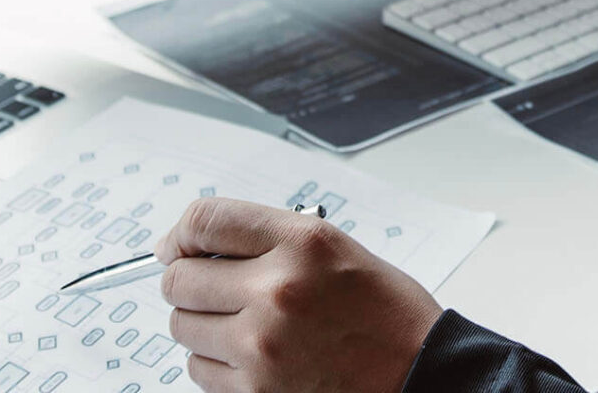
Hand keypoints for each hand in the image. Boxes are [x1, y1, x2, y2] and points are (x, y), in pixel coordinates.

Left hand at [153, 198, 442, 392]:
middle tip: (211, 289)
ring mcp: (263, 345)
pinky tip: (251, 355)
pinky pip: (199, 370)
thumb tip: (192, 244)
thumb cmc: (383, 312)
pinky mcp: (257, 390)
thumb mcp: (334, 247)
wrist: (419, 372)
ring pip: (182, 327)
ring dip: (201, 324)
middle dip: (188, 282)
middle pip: (178, 278)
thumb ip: (267, 237)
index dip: (181, 233)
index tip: (178, 246)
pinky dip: (215, 363)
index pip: (204, 221)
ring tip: (240, 324)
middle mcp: (277, 290)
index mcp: (300, 243)